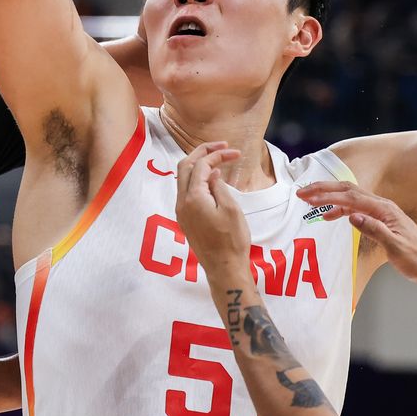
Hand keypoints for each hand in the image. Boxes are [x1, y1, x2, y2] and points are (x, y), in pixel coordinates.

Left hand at [174, 142, 248, 265]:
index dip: (217, 155)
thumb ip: (219, 187)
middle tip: (222, 147)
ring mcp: (181, 212)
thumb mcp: (231, 209)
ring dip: (197, 165)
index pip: (201, 166)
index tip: (235, 153)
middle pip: (185, 167)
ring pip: (183, 178)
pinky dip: (196, 179)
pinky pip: (185, 191)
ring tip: (216, 159)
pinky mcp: (185, 219)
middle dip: (202, 152)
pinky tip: (210, 179)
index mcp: (193, 198)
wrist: (224, 268)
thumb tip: (212, 173)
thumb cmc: (232, 241)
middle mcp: (182, 203)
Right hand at [294, 180, 416, 286]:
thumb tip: (351, 216)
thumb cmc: (416, 259)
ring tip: (310, 202)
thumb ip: (374, 230)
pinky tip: (330, 215)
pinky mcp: (380, 220)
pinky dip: (340, 208)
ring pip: (350, 197)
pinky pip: (356, 208)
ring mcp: (382, 212)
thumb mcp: (395, 247)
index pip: (350, 197)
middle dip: (324, 189)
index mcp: (384, 210)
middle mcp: (382, 206)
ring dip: (330, 198)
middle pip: (348, 190)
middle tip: (302, 193)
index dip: (327, 195)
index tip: (308, 197)